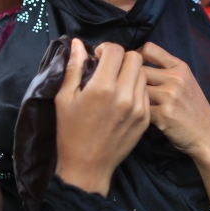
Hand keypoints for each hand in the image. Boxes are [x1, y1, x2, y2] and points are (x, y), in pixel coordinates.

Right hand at [54, 40, 149, 195]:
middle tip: (109, 68)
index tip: (97, 57)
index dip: (105, 48)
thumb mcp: (64, 98)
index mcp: (102, 87)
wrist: (87, 166)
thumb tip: (78, 44)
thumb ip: (73, 68)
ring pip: (143, 74)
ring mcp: (138, 108)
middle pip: (135, 58)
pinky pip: (146, 92)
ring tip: (116, 82)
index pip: (116, 50)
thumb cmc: (70, 132)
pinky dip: (136, 89)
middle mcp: (124, 95)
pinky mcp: (145, 119)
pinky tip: (122, 98)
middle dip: (121, 58)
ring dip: (130, 72)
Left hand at [138, 43, 209, 164]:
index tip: (129, 67)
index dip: (134, 56)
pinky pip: (138, 107)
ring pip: (135, 88)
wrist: (207, 136)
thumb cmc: (192, 110)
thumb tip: (135, 61)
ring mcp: (170, 96)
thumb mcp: (186, 82)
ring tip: (129, 104)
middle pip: (138, 69)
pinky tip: (137, 117)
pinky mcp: (163, 114)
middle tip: (123, 89)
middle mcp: (176, 78)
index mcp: (180, 67)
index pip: (149, 48)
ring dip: (129, 97)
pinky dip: (135, 112)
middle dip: (127, 79)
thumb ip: (166, 70)